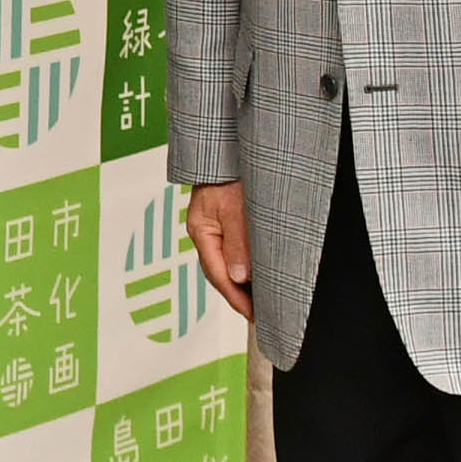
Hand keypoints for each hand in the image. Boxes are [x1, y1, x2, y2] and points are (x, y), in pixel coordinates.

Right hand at [184, 182, 257, 318]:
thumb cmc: (229, 171)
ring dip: (242, 281)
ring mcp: (213, 226)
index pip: (218, 274)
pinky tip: (256, 272)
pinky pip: (232, 249)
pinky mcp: (224, 219)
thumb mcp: (237, 207)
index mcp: (201, 230)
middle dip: (238, 295)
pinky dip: (244, 265)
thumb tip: (240, 277)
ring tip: (259, 299)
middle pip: (220, 272)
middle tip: (259, 314)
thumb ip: (238, 242)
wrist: (223, 147)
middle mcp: (205, 231)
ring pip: (227, 262)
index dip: (236, 297)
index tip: (253, 314)